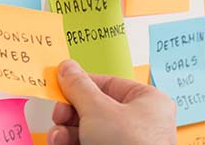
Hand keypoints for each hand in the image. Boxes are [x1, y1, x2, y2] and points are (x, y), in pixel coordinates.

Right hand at [48, 60, 175, 144]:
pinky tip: (60, 143)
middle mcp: (139, 122)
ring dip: (66, 130)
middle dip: (69, 112)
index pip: (106, 82)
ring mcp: (127, 143)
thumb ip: (78, 86)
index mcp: (146, 101)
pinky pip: (89, 142)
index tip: (60, 85)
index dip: (80, 83)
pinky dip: (72, 142)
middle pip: (93, 106)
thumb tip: (66, 67)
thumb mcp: (97, 109)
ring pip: (88, 127)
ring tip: (57, 136)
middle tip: (58, 114)